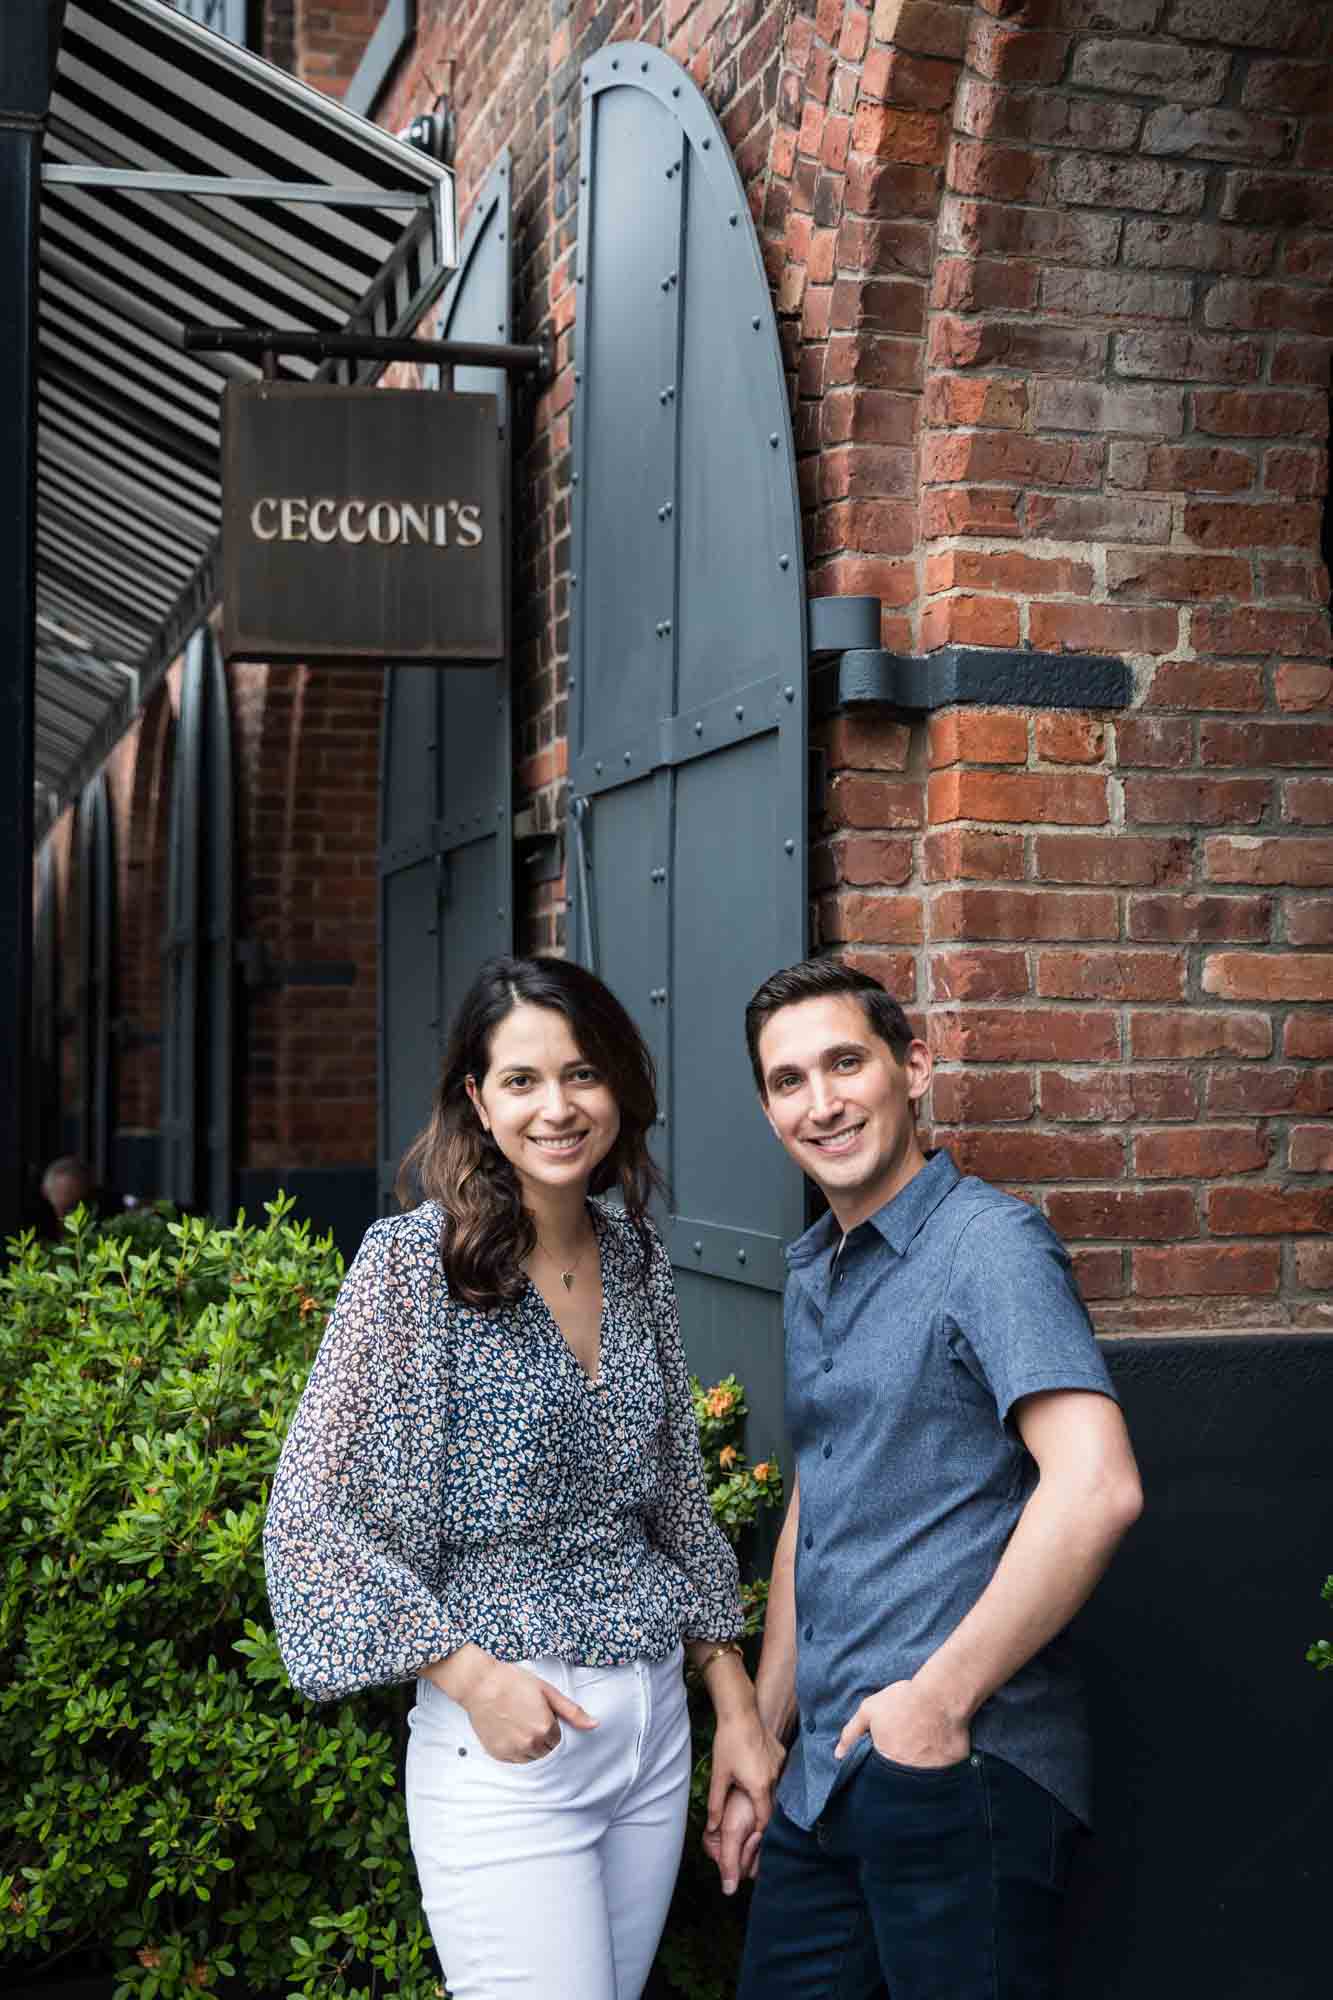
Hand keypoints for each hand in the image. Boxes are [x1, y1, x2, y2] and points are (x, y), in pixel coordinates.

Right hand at [427, 1650, 597, 1763]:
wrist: (481, 1684)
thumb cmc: (514, 1682)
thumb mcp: (547, 1691)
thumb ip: (572, 1711)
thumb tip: (594, 1725)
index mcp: (545, 1728)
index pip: (559, 1740)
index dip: (551, 1727)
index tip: (541, 1714)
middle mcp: (530, 1744)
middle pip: (547, 1751)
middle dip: (543, 1738)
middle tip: (529, 1718)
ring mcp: (513, 1751)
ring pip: (532, 1758)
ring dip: (530, 1746)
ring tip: (519, 1724)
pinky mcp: (498, 1754)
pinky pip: (515, 1760)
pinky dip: (516, 1750)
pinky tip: (509, 1731)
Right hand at [702, 1786, 764, 1894]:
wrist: (760, 1780)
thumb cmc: (742, 1800)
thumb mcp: (732, 1831)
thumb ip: (728, 1862)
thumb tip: (728, 1892)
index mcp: (714, 1846)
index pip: (731, 1870)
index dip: (744, 1856)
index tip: (752, 1836)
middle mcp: (725, 1847)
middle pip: (743, 1869)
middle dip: (753, 1851)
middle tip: (757, 1831)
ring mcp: (739, 1844)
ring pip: (754, 1864)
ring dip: (761, 1847)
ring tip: (761, 1828)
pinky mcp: (753, 1840)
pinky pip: (762, 1856)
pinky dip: (767, 1844)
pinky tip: (766, 1830)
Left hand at [704, 1711, 784, 1890]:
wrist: (740, 1711)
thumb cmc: (727, 1743)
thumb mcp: (719, 1775)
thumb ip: (716, 1805)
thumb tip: (712, 1828)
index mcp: (760, 1787)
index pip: (764, 1820)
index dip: (758, 1832)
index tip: (752, 1838)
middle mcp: (774, 1777)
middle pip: (771, 1805)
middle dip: (762, 1815)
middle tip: (751, 1820)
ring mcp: (780, 1764)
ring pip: (775, 1788)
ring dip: (765, 1795)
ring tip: (753, 1796)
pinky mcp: (781, 1753)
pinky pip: (777, 1773)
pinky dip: (769, 1779)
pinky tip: (757, 1774)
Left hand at [833, 1677, 968, 1769]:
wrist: (941, 1696)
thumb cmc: (904, 1701)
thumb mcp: (870, 1710)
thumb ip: (851, 1733)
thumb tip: (838, 1755)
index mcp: (887, 1762)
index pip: (878, 1778)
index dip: (880, 1769)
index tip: (886, 1756)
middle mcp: (908, 1774)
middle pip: (899, 1782)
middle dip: (899, 1772)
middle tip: (905, 1752)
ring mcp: (931, 1775)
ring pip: (921, 1783)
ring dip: (919, 1772)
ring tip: (922, 1752)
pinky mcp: (951, 1771)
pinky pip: (943, 1777)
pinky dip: (940, 1770)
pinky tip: (939, 1755)